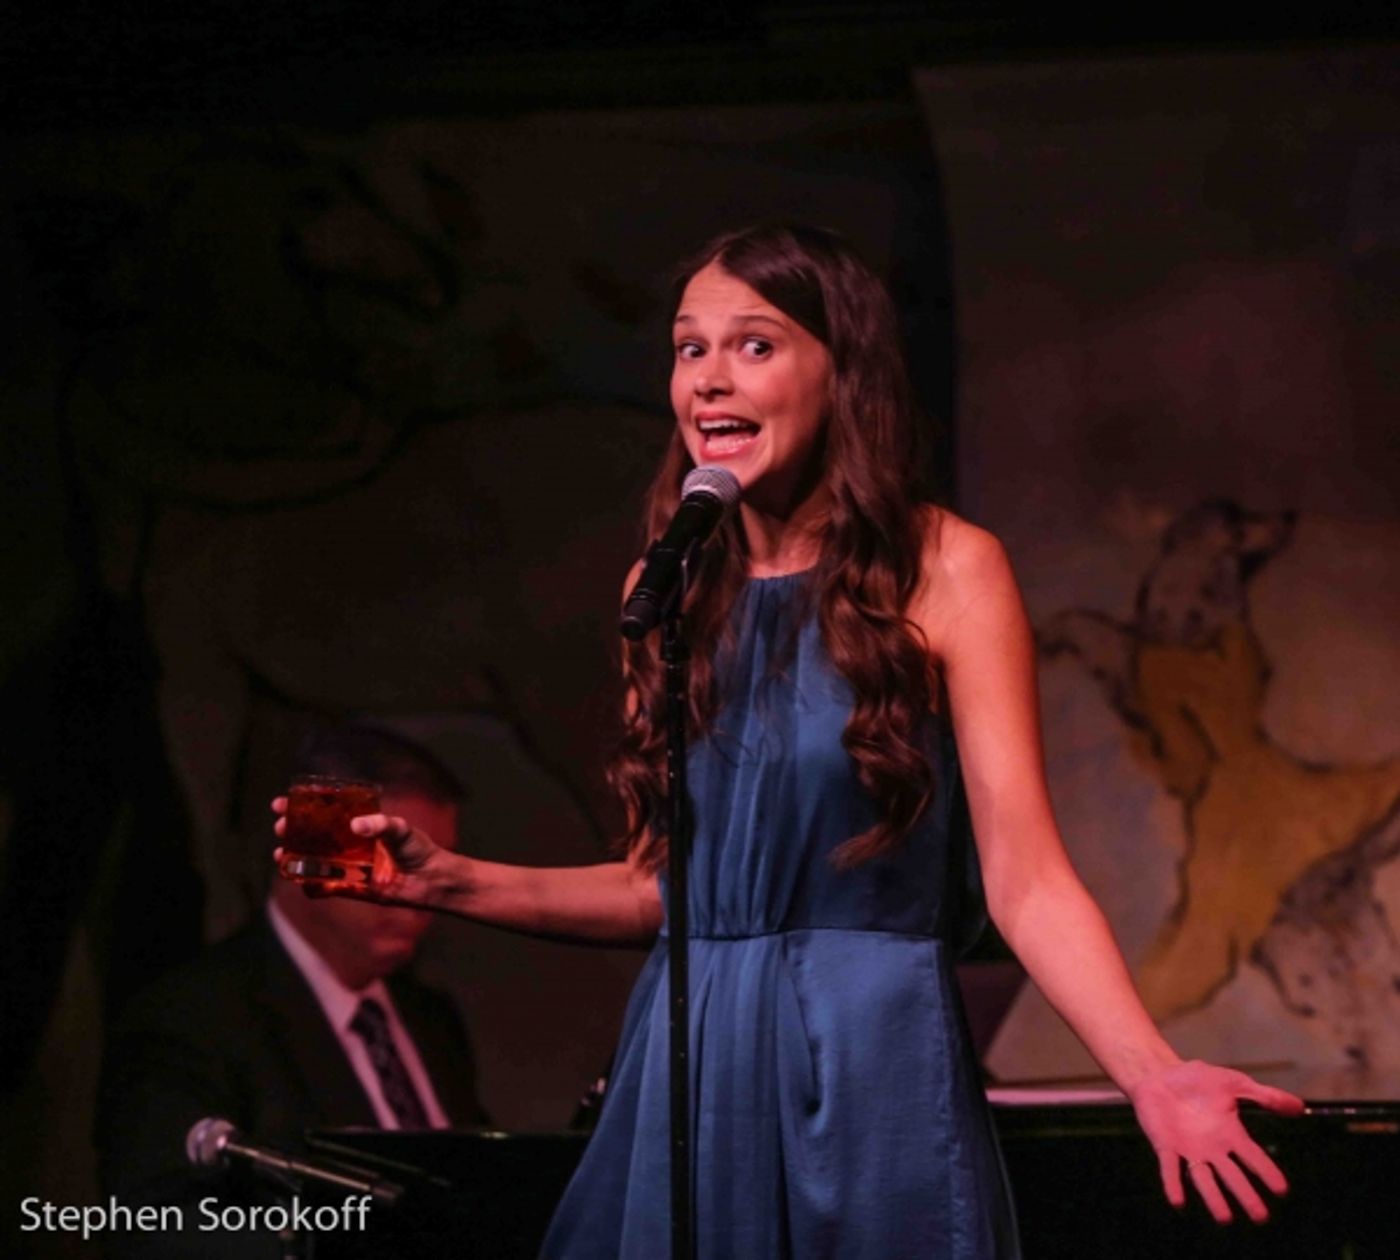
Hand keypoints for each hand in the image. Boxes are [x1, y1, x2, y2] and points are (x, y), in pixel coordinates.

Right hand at [270, 798, 450, 909]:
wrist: (431, 879)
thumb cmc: (418, 848)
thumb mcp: (401, 829)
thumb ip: (381, 825)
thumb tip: (356, 826)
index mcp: (357, 824)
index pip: (324, 812)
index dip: (302, 807)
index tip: (282, 803)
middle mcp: (348, 844)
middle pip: (312, 835)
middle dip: (292, 829)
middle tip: (281, 826)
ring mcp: (347, 866)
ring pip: (312, 860)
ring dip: (293, 856)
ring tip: (280, 852)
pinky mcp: (351, 888)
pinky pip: (325, 888)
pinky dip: (311, 885)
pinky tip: (299, 880)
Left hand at [1129, 1059, 1304, 1222]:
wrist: (1160, 1074)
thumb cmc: (1199, 1080)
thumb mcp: (1234, 1083)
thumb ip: (1264, 1096)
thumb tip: (1300, 1106)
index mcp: (1231, 1134)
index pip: (1253, 1157)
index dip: (1266, 1171)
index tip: (1281, 1190)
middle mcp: (1213, 1148)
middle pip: (1232, 1176)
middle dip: (1245, 1195)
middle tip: (1260, 1217)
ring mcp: (1188, 1149)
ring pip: (1204, 1179)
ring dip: (1213, 1198)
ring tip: (1225, 1218)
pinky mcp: (1165, 1146)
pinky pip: (1170, 1168)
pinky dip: (1173, 1183)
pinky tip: (1177, 1201)